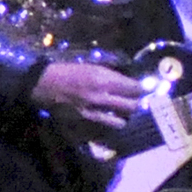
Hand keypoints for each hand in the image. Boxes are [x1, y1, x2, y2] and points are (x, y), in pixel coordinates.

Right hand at [32, 60, 146, 127]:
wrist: (44, 83)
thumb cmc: (67, 70)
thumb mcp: (90, 65)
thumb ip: (109, 71)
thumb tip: (127, 75)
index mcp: (103, 78)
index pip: (133, 87)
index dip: (143, 89)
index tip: (148, 89)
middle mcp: (101, 95)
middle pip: (132, 105)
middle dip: (139, 103)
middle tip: (141, 101)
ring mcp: (93, 110)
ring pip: (122, 119)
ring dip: (126, 116)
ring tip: (126, 112)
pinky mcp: (86, 120)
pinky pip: (106, 126)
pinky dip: (113, 123)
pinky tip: (113, 119)